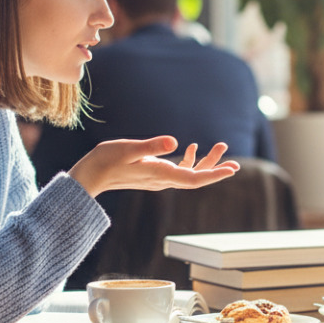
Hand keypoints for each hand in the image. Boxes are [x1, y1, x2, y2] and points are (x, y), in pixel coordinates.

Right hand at [69, 137, 239, 196]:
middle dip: (216, 168)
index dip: (215, 174)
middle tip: (234, 160)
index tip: (232, 169)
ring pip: (189, 173)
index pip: (194, 178)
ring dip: (205, 162)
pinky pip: (178, 170)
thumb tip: (175, 142)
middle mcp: (162, 180)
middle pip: (196, 177)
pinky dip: (189, 160)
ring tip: (220, 146)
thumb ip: (151, 146)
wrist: (89, 176)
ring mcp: (158, 179)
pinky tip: (192, 147)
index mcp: (160, 175)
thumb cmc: (105, 161)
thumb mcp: (128, 148)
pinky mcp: (153, 174)